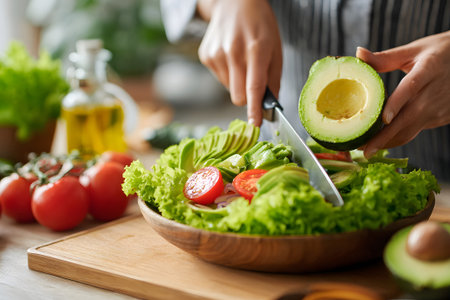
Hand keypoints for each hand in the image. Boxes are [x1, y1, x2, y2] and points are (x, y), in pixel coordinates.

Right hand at [197, 0, 281, 125]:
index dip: (255, 108)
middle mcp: (233, 52)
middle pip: (237, 96)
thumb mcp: (275, 48)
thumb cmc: (260, 25)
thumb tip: (271, 104)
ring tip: (242, 62)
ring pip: (229, 89)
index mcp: (256, 49)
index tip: (255, 123)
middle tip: (253, 83)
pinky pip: (220, 79)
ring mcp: (216, 54)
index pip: (254, 86)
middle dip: (246, 97)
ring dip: (237, 83)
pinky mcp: (206, 55)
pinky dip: (228, 75)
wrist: (234, 3)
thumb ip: (273, 78)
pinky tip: (231, 57)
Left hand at [357, 31, 449, 157]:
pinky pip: (417, 130)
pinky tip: (382, 141)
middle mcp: (435, 91)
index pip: (411, 88)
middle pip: (409, 117)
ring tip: (367, 150)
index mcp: (428, 69)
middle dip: (386, 137)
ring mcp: (440, 107)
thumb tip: (358, 53)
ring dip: (390, 141)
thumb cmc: (439, 52)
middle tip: (364, 150)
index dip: (398, 104)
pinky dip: (399, 137)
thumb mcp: (414, 50)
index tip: (384, 119)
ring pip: (412, 129)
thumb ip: (384, 57)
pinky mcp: (442, 117)